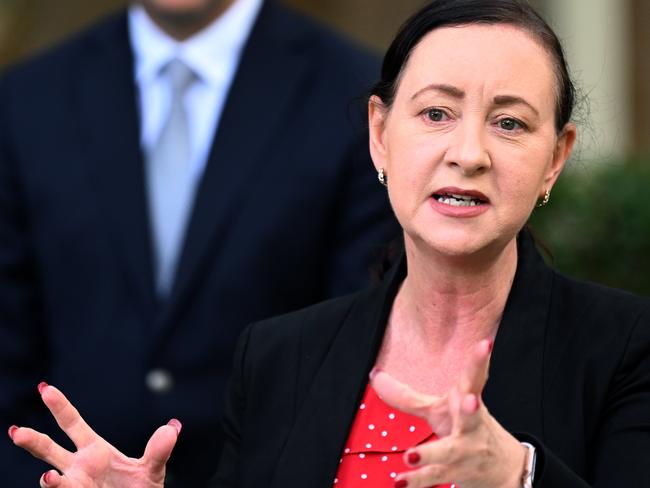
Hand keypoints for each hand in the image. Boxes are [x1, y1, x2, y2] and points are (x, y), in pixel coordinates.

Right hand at [8, 383, 178, 487]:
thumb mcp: (152, 470)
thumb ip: (159, 451)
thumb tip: (172, 429)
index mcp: (94, 451)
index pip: (73, 424)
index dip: (60, 407)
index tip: (46, 388)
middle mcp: (79, 468)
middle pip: (51, 451)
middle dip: (34, 442)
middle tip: (17, 433)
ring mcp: (76, 487)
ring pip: (53, 482)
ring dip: (48, 482)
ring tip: (48, 477)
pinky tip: (57, 484)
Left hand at [371, 339, 526, 487]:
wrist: (504, 470)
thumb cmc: (467, 429)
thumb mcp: (441, 409)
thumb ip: (408, 395)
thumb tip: (375, 376)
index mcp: (468, 401)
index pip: (475, 378)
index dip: (480, 361)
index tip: (485, 344)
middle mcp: (472, 425)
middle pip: (472, 415)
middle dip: (471, 408)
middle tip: (471, 400)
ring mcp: (467, 451)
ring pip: (449, 451)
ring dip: (430, 453)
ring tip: (410, 455)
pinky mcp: (458, 472)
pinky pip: (435, 476)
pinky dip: (417, 481)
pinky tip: (400, 481)